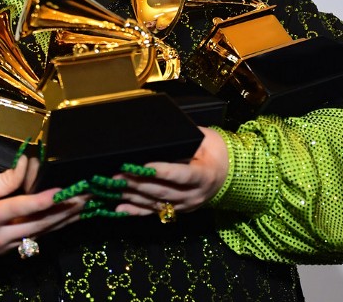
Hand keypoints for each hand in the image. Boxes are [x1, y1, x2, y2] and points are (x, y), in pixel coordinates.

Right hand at [0, 156, 86, 254]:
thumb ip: (4, 179)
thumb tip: (27, 164)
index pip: (20, 208)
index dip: (42, 200)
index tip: (62, 191)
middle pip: (37, 225)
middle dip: (63, 211)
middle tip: (85, 198)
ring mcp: (5, 247)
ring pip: (40, 234)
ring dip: (63, 220)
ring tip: (83, 208)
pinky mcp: (8, 250)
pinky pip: (34, 238)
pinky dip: (51, 227)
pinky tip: (65, 219)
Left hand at [114, 127, 228, 214]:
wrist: (230, 173)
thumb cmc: (215, 150)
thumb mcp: (206, 139)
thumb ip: (186, 138)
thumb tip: (161, 130)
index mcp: (205, 175)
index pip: (181, 175)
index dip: (162, 171)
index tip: (142, 166)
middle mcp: (195, 195)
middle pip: (163, 191)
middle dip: (138, 183)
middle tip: (117, 174)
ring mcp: (185, 205)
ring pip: (156, 202)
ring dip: (132, 196)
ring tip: (113, 187)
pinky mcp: (177, 210)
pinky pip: (154, 212)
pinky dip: (135, 211)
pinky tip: (119, 209)